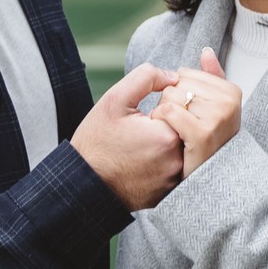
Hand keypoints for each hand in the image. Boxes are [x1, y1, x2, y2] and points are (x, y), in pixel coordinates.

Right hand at [72, 63, 186, 210]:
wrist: (83, 183)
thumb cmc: (96, 141)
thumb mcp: (115, 99)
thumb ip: (146, 78)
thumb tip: (173, 76)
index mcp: (166, 135)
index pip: (180, 108)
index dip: (161, 108)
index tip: (143, 118)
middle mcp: (175, 161)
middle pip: (184, 129)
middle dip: (165, 126)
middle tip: (139, 134)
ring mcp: (172, 180)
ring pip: (180, 150)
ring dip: (166, 144)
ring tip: (139, 148)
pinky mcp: (167, 192)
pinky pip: (174, 169)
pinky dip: (162, 163)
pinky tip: (142, 162)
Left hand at [150, 48, 241, 177]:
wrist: (203, 181)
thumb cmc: (203, 142)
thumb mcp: (211, 108)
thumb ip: (211, 78)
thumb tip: (206, 51)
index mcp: (231, 91)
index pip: (186, 74)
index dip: (178, 93)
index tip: (189, 114)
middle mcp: (229, 102)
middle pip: (178, 84)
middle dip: (170, 102)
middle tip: (182, 126)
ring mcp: (218, 118)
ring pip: (171, 96)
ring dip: (163, 114)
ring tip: (177, 133)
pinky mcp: (203, 133)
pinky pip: (168, 111)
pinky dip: (160, 121)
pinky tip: (168, 135)